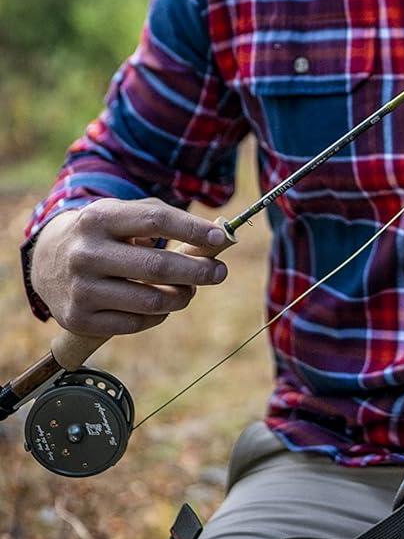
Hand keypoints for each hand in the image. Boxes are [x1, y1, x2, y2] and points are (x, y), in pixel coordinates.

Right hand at [29, 199, 228, 339]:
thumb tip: (212, 239)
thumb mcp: (121, 214)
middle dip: (198, 271)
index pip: (156, 221)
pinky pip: (134, 324)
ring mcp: (81, 289)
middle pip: (157, 266)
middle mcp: (86, 253)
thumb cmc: (102, 234)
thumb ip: (162, 219)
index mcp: (99, 218)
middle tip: (220, 273)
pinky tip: (162, 307)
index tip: (221, 238)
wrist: (47, 259)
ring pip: (150, 302)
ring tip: (189, 291)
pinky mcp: (78, 319)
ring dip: (181, 297)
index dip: (193, 230)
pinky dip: (158, 317)